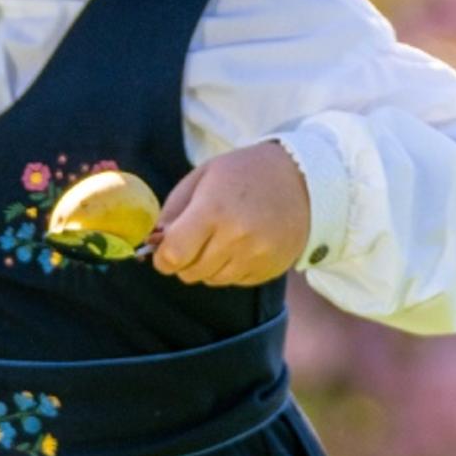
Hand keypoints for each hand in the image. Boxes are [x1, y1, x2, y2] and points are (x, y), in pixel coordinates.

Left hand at [149, 142, 310, 285]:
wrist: (303, 179)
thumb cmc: (243, 174)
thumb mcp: (201, 178)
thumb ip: (172, 211)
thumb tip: (152, 242)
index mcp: (213, 211)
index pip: (172, 256)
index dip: (161, 257)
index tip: (163, 249)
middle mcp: (237, 238)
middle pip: (189, 272)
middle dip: (182, 260)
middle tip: (192, 239)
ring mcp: (257, 256)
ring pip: (211, 280)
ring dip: (206, 265)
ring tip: (219, 237)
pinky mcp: (271, 268)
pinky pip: (235, 281)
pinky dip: (229, 268)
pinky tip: (240, 244)